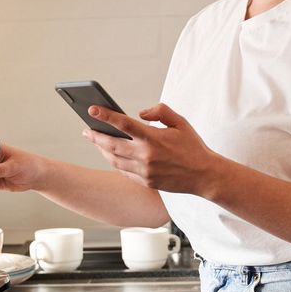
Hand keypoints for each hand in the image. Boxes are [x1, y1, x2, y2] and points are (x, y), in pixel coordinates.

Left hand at [82, 103, 220, 194]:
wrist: (204, 176)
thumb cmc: (193, 147)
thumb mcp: (180, 122)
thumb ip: (160, 111)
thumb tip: (141, 113)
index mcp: (154, 138)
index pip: (124, 124)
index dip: (106, 116)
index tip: (92, 109)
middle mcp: (146, 156)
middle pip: (112, 145)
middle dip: (96, 136)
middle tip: (86, 130)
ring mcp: (145, 171)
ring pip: (115, 160)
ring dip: (102, 150)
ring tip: (96, 141)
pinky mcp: (146, 182)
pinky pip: (124, 171)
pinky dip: (115, 162)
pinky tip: (111, 155)